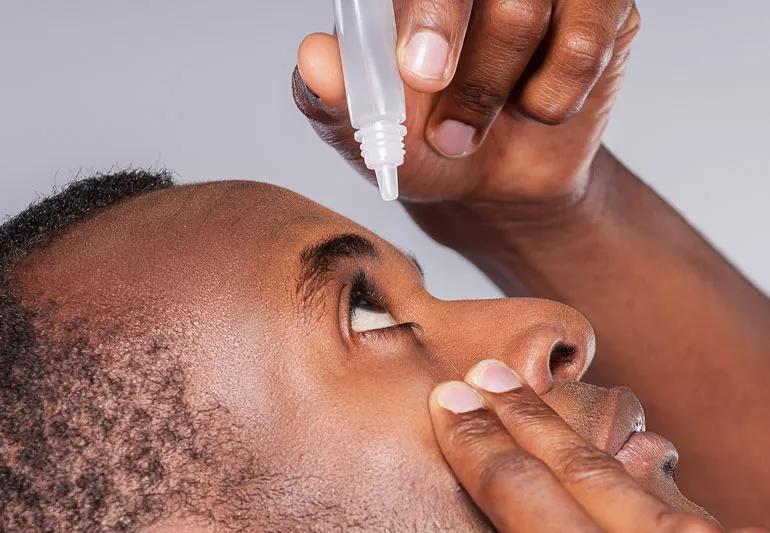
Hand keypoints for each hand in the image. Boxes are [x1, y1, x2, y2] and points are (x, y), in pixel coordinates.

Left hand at [294, 0, 639, 208]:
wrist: (494, 183)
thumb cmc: (424, 143)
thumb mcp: (368, 133)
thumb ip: (332, 96)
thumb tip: (313, 58)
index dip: (424, 12)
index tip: (417, 72)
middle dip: (461, 61)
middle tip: (447, 126)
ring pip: (524, 11)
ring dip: (493, 94)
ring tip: (470, 130)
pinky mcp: (600, 6)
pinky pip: (584, 43)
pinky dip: (551, 98)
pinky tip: (534, 109)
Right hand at [429, 360, 740, 531]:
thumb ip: (509, 530)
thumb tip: (479, 503)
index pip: (516, 488)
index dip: (476, 441)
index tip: (450, 401)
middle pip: (574, 465)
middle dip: (522, 415)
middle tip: (486, 375)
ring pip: (637, 475)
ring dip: (584, 435)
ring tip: (550, 403)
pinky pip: (681, 504)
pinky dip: (645, 475)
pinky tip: (629, 454)